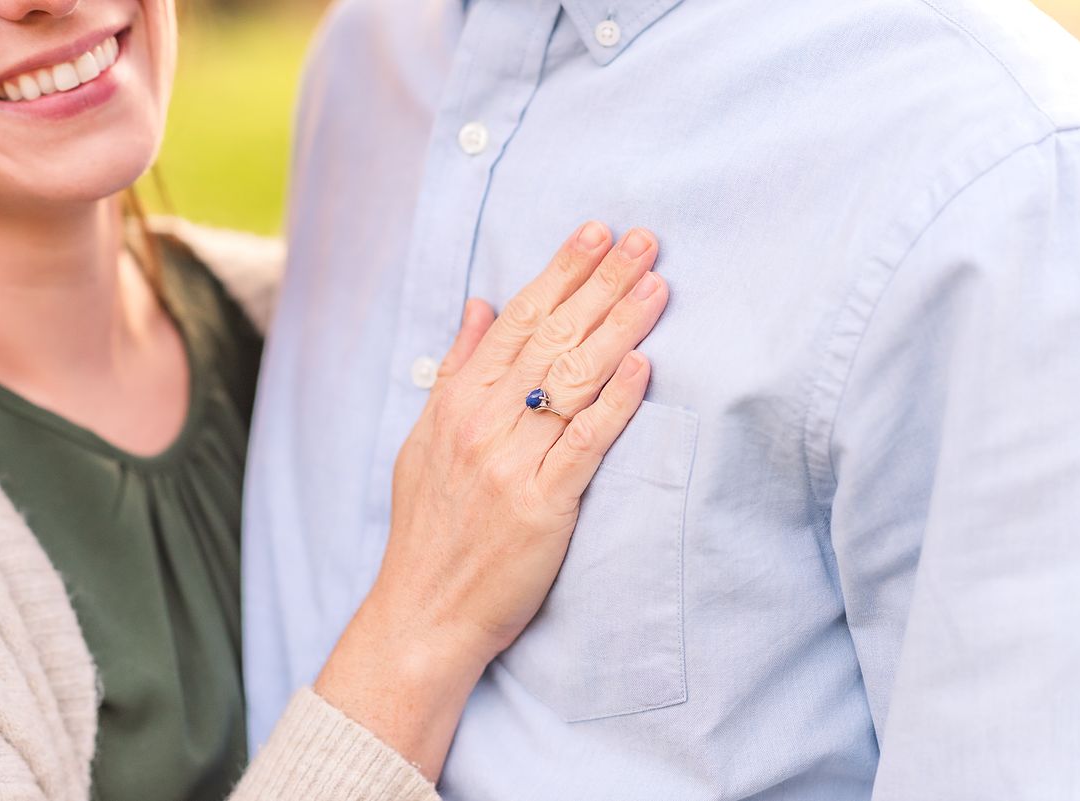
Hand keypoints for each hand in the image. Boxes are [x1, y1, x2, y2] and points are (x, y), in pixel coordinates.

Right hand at [315, 222, 667, 777]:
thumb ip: (456, 369)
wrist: (424, 610)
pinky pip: (584, 443)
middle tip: (643, 240)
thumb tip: (481, 305)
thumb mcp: (424, 439)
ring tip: (655, 285)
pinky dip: (614, 402)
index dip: (559, 273)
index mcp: (457, 401)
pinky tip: (642, 366)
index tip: (594, 234)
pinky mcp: (542, 505)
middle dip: (601, 283)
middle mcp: (483, 422)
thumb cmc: (429, 528)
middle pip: (552, 338)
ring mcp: (511, 462)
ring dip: (619, 327)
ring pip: (573, 379)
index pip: (517, 321)